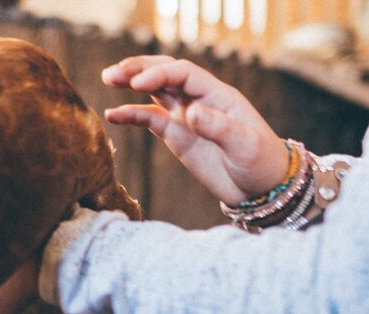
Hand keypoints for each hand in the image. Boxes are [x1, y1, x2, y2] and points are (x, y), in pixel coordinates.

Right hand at [102, 55, 288, 204]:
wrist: (261, 189)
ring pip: (154, 91)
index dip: (159, 74)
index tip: (137, 85)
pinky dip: (131, 114)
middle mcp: (199, 100)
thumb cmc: (261, 163)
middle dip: (139, 69)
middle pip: (165, 73)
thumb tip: (191, 112)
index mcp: (217, 95)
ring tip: (107, 79)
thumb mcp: (245, 145)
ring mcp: (186, 117)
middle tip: (112, 73)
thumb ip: (219, 127)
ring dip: (131, 83)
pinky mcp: (176, 135)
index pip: (183, 73)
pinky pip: (149, 119)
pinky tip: (112, 115)